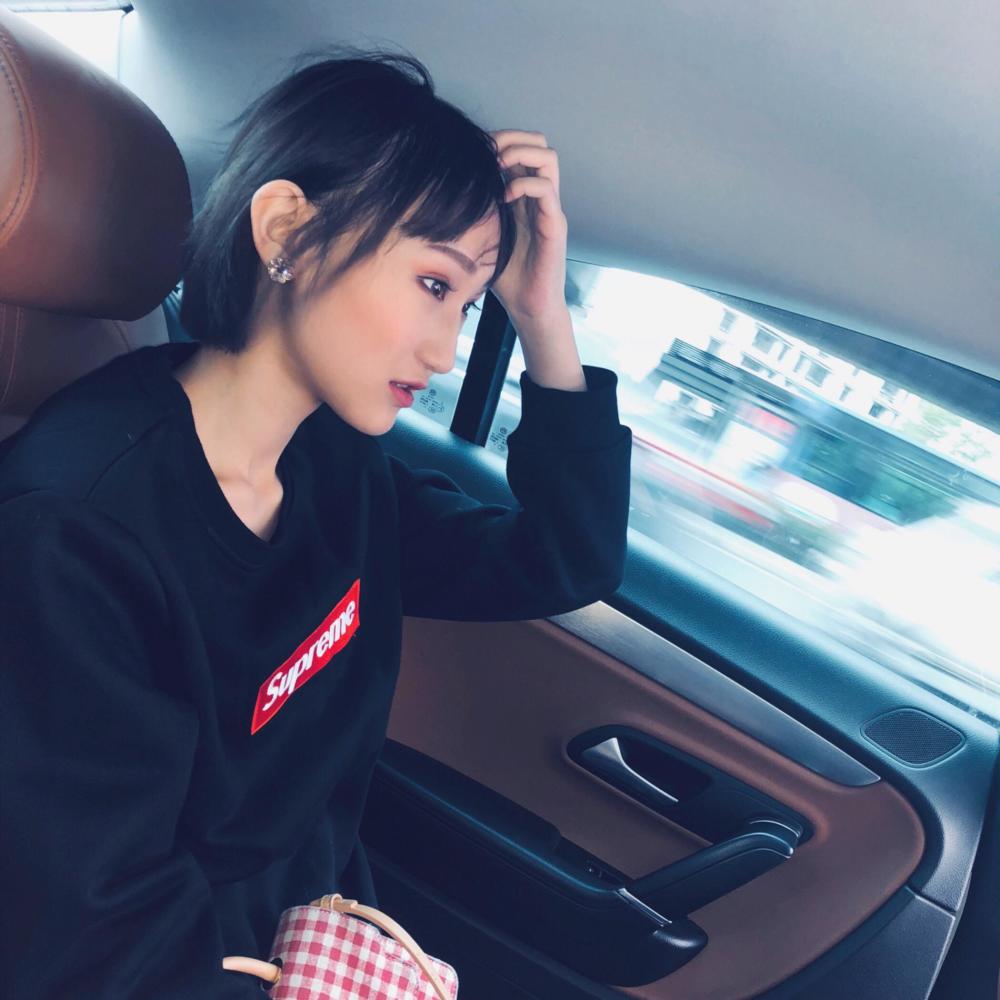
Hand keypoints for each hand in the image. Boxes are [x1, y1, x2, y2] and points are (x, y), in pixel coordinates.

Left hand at [489, 130, 568, 326]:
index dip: (500, 140)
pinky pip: (546, 189)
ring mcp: (550, 209)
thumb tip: (442, 195)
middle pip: (539, 143)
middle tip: (488, 154)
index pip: (521, 148)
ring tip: (499, 169)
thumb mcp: (483, 235)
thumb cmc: (506, 276)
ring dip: (520, 154)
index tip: (474, 151)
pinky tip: (505, 198)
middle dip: (511, 138)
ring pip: (548, 158)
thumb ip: (475, 212)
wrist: (528, 306)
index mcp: (524, 196)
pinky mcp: (555, 225)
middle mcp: (541, 197)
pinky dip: (524, 184)